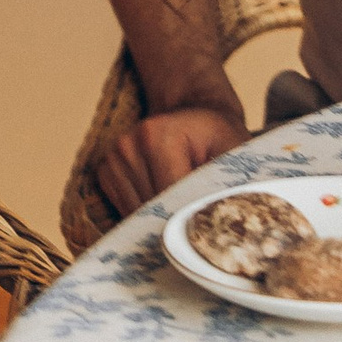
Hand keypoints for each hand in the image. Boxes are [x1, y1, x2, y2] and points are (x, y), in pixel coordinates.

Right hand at [96, 101, 248, 222]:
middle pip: (150, 209)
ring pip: (135, 215)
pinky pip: (124, 210)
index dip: (190, 218)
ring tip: (182, 199)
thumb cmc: (219, 137)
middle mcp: (128, 144)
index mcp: (157, 135)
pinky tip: (164, 196)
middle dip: (175, 220)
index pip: (170, 198)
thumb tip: (218, 225)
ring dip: (159, 218)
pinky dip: (145, 213)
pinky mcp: (106, 170)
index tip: (208, 224)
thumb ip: (229, 184)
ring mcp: (113, 157)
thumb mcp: (234, 153)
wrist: (196, 115)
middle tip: (199, 214)